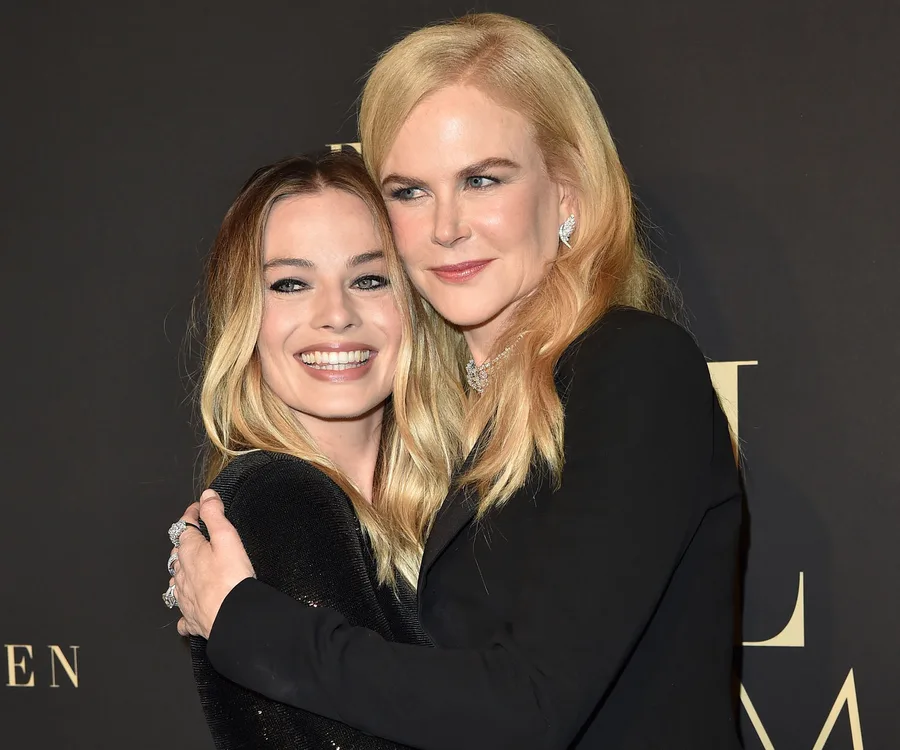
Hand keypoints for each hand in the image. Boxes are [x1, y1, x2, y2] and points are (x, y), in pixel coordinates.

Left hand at [171, 490, 254, 638]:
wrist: (232, 618)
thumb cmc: (231, 579)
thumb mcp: (227, 538)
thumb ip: (214, 514)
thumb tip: (206, 496)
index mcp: (189, 552)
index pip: (184, 526)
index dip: (192, 514)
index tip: (198, 507)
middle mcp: (181, 573)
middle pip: (178, 554)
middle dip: (185, 543)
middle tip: (196, 536)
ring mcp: (184, 596)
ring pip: (177, 580)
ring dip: (183, 572)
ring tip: (191, 568)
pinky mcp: (191, 616)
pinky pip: (183, 611)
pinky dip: (186, 606)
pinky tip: (190, 607)